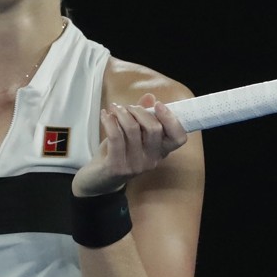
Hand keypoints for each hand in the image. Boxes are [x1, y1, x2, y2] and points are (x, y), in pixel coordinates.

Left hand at [72, 93, 187, 196]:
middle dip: (139, 110)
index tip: (158, 105)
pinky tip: (104, 115)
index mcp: (160, 152)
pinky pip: (115, 136)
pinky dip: (109, 121)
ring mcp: (135, 165)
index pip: (178, 138)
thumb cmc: (118, 153)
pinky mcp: (117, 166)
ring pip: (133, 129)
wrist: (98, 179)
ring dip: (121, 113)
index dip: (171, 119)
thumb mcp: (132, 135)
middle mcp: (152, 160)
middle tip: (126, 107)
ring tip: (114, 109)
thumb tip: (150, 97)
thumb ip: (143, 117)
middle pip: (154, 129)